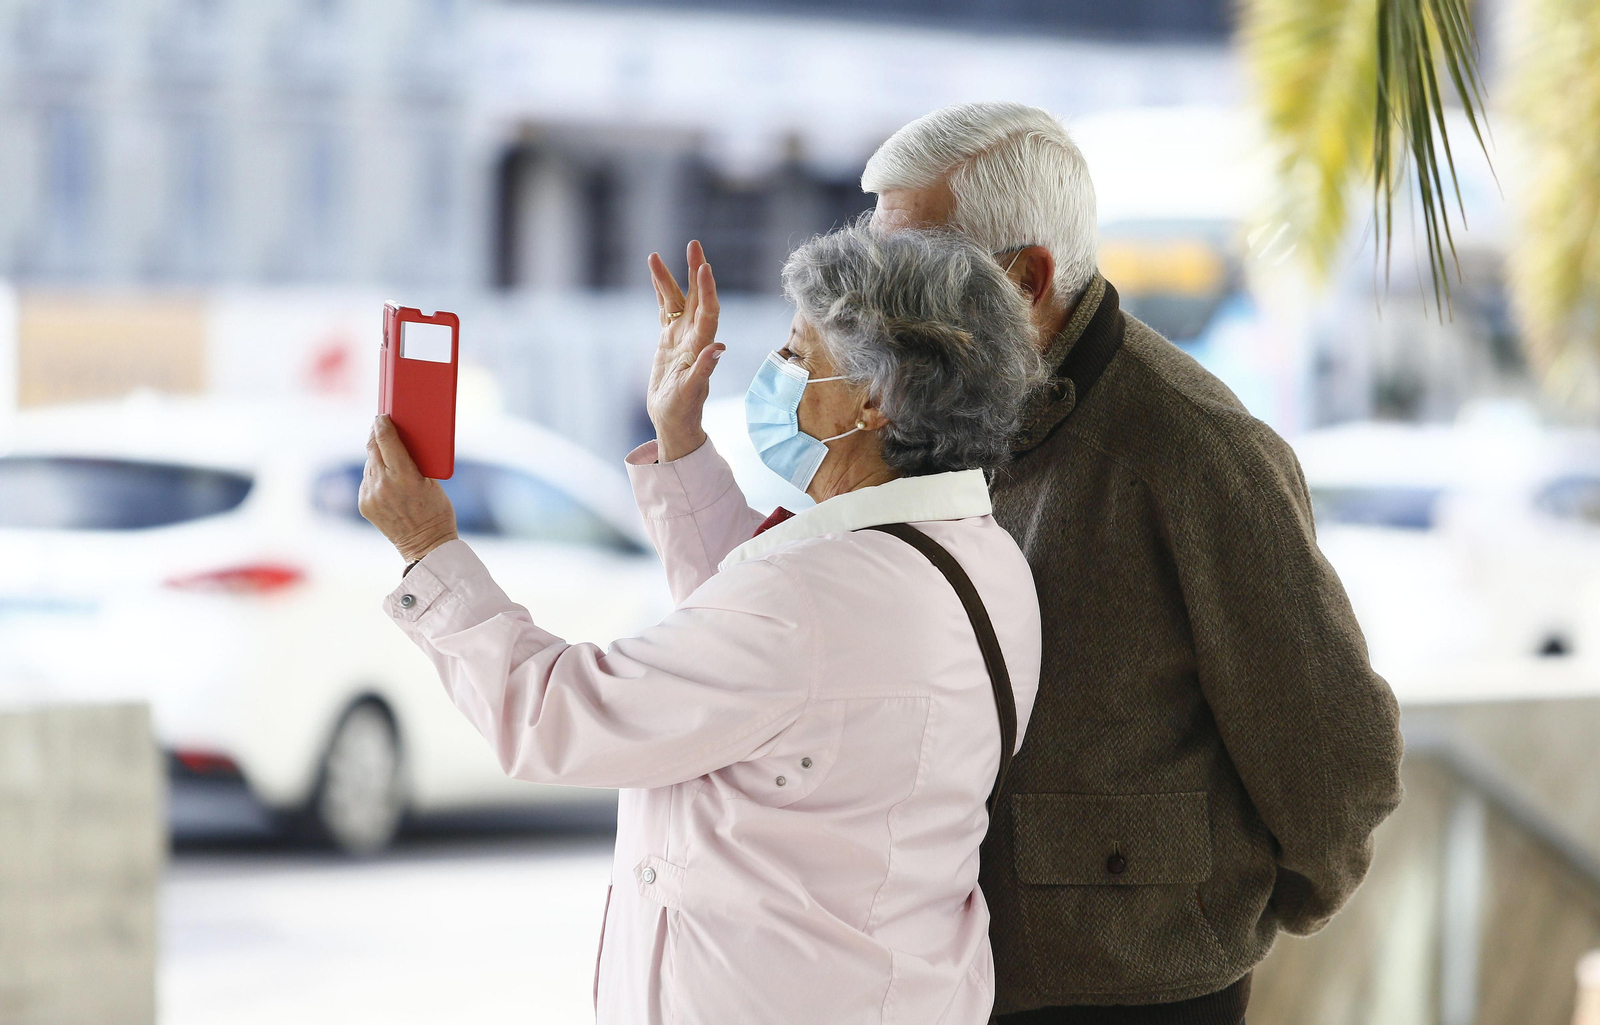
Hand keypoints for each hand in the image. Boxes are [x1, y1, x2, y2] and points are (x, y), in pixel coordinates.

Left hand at [359, 415, 459, 562]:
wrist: (426, 545)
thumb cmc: (437, 512)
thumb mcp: (432, 482)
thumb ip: (414, 461)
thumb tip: (400, 441)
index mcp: (404, 476)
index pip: (385, 440)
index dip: (382, 424)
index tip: (382, 416)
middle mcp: (383, 484)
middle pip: (372, 448)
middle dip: (376, 435)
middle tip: (380, 425)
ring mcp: (370, 495)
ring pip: (369, 464)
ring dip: (377, 457)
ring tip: (389, 455)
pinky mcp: (364, 504)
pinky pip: (367, 480)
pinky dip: (375, 475)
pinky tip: (386, 478)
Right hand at [646, 240, 723, 461]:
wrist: (674, 420)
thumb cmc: (682, 411)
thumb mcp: (691, 393)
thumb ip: (704, 370)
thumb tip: (718, 348)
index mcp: (701, 347)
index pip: (708, 312)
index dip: (707, 290)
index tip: (704, 267)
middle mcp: (694, 337)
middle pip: (696, 297)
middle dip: (694, 271)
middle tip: (693, 244)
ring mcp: (681, 337)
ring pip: (676, 301)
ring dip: (669, 278)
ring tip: (654, 256)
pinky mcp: (668, 341)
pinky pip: (664, 310)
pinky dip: (659, 293)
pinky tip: (654, 275)